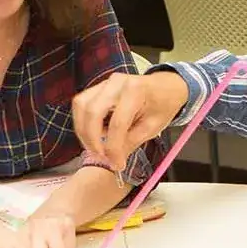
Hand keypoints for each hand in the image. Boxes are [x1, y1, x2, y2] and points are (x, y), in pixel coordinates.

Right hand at [72, 71, 187, 172]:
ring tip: (96, 147)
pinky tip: (95, 133)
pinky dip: (83, 122)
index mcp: (136, 90)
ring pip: (81, 106)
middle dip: (92, 139)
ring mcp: (105, 82)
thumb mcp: (152, 127)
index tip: (116, 165)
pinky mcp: (98, 87)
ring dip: (83, 131)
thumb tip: (113, 160)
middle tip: (101, 157)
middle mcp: (117, 82)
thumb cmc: (161, 104)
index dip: (113, 148)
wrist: (165, 86)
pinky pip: (82, 104)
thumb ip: (131, 142)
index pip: (117, 123)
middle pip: (92, 112)